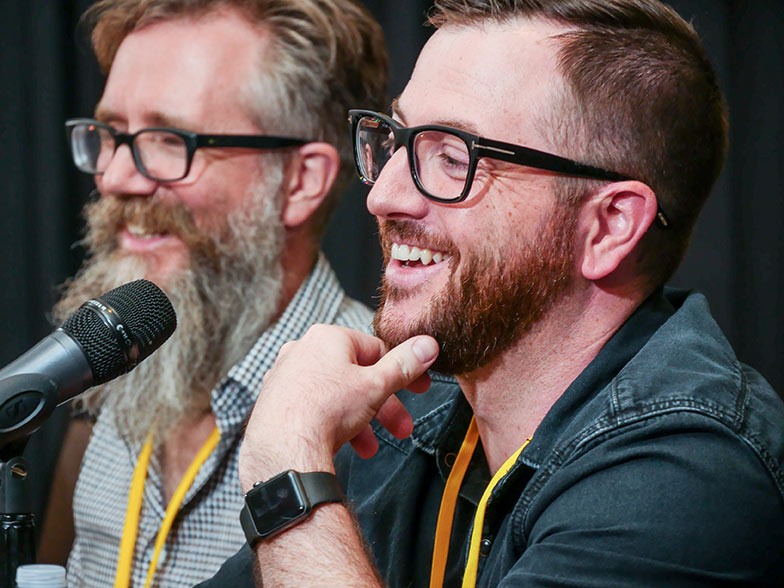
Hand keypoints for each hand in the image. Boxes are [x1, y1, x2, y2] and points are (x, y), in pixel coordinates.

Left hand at [238, 325, 438, 490]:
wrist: (282, 448)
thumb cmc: (325, 410)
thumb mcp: (376, 385)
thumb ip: (404, 365)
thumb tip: (427, 345)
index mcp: (327, 337)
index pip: (376, 349)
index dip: (402, 371)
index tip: (418, 388)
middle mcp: (302, 351)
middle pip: (356, 376)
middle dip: (383, 406)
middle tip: (401, 427)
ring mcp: (286, 377)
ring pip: (335, 396)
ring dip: (359, 421)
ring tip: (369, 446)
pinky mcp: (275, 402)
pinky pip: (313, 408)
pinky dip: (332, 424)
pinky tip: (341, 444)